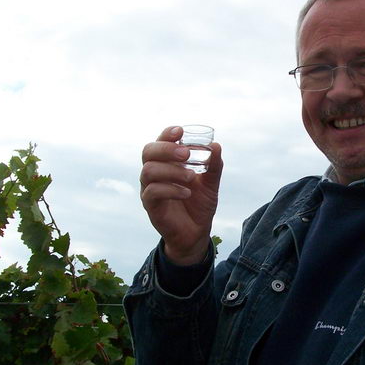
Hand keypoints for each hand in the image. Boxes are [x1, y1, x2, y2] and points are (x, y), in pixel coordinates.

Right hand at [139, 126, 222, 264]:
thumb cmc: (199, 204)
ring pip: (148, 171)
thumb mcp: (210, 184)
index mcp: (166, 163)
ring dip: (171, 170)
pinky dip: (171, 189)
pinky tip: (187, 193)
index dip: (166, 134)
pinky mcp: (150, 206)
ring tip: (191, 176)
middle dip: (166, 149)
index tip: (180, 131)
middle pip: (148, 152)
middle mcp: (154, 173)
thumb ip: (214, 166)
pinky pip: (152, 192)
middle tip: (186, 154)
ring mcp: (149, 189)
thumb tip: (216, 146)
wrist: (196, 233)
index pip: (159, 142)